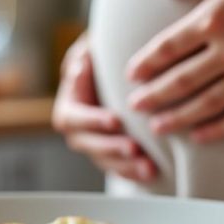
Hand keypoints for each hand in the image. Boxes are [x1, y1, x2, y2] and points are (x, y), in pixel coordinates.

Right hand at [54, 35, 156, 181]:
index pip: (73, 118)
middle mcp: (78, 131)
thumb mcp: (90, 50)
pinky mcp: (112, 157)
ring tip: (149, 167)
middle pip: (89, 145)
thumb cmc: (103, 58)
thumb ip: (83, 56)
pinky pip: (120, 171)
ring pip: (106, 162)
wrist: (120, 75)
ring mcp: (95, 147)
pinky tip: (154, 173)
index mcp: (68, 106)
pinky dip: (135, 173)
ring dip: (127, 166)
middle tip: (135, 148)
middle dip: (113, 148)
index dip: (93, 121)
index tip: (115, 120)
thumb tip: (81, 65)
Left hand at [126, 0, 223, 142]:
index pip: (168, 47)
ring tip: (158, 127)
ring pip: (207, 102)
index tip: (129, 75)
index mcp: (214, 17)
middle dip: (153, 96)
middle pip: (181, 80)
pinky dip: (219, 128)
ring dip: (178, 117)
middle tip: (133, 107)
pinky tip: (201, 136)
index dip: (146, 63)